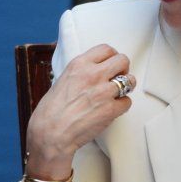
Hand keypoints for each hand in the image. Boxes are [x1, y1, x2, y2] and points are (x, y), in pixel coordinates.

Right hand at [24, 44, 135, 177]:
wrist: (50, 133)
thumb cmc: (51, 111)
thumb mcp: (62, 80)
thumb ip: (80, 74)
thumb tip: (93, 72)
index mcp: (79, 64)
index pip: (106, 49)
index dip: (112, 56)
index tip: (111, 64)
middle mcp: (93, 74)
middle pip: (122, 60)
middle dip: (123, 68)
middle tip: (118, 77)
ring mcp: (103, 92)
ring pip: (130, 80)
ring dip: (126, 87)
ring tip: (117, 93)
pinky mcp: (110, 110)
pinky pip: (127, 102)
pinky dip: (121, 106)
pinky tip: (112, 109)